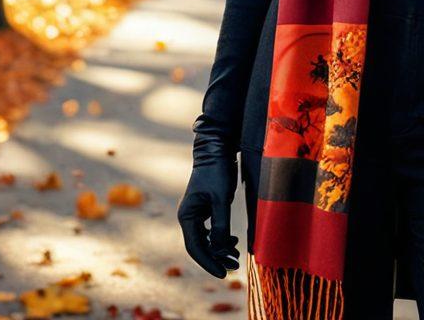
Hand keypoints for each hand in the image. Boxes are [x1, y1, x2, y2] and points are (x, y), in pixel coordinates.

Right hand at [176, 114, 240, 278]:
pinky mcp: (207, 209)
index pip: (195, 247)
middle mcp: (190, 217)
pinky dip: (222, 238)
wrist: (218, 150)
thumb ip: (220, 224)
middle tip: (234, 266)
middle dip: (217, 258)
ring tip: (236, 256)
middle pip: (201, 246)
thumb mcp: (220, 199)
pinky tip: (233, 241)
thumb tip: (219, 249)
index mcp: (187, 216)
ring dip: (220, 249)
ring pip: (207, 240)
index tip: (223, 273)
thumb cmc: (217, 171)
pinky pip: (212, 231)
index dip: (208, 263)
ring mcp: (198, 214)